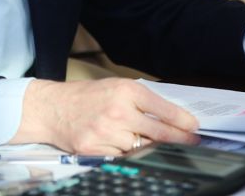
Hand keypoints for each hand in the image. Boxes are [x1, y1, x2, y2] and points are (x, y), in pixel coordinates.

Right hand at [9, 78, 198, 153]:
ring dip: (145, 146)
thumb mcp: (115, 87)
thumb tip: (172, 116)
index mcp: (125, 91)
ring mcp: (106, 132)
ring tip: (141, 139)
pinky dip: (125, 154)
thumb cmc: (85, 96)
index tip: (194, 127)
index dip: (183, 121)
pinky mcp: (95, 150)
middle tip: (191, 143)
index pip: (163, 109)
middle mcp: (117, 111)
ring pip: (141, 148)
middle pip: (159, 133)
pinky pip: (122, 158)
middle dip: (179, 140)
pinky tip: (121, 145)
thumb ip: (140, 100)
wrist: (51, 107)